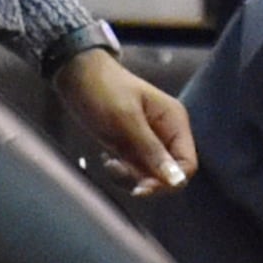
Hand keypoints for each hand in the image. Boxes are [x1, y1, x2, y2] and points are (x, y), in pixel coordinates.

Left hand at [56, 45, 193, 194]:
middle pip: (169, 175)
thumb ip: (151, 151)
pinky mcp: (132, 147)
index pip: (187, 164)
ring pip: (150, 177)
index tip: (143, 187)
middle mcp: (166, 133)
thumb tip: (176, 181)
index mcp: (174, 121)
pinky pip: (135, 171)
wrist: (75, 75)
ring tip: (110, 163)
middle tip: (119, 170)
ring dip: (130, 177)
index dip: (170, 181)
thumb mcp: (126, 120)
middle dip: (146, 180)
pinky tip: (107, 160)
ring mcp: (149, 141)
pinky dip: (122, 172)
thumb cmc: (103, 89)